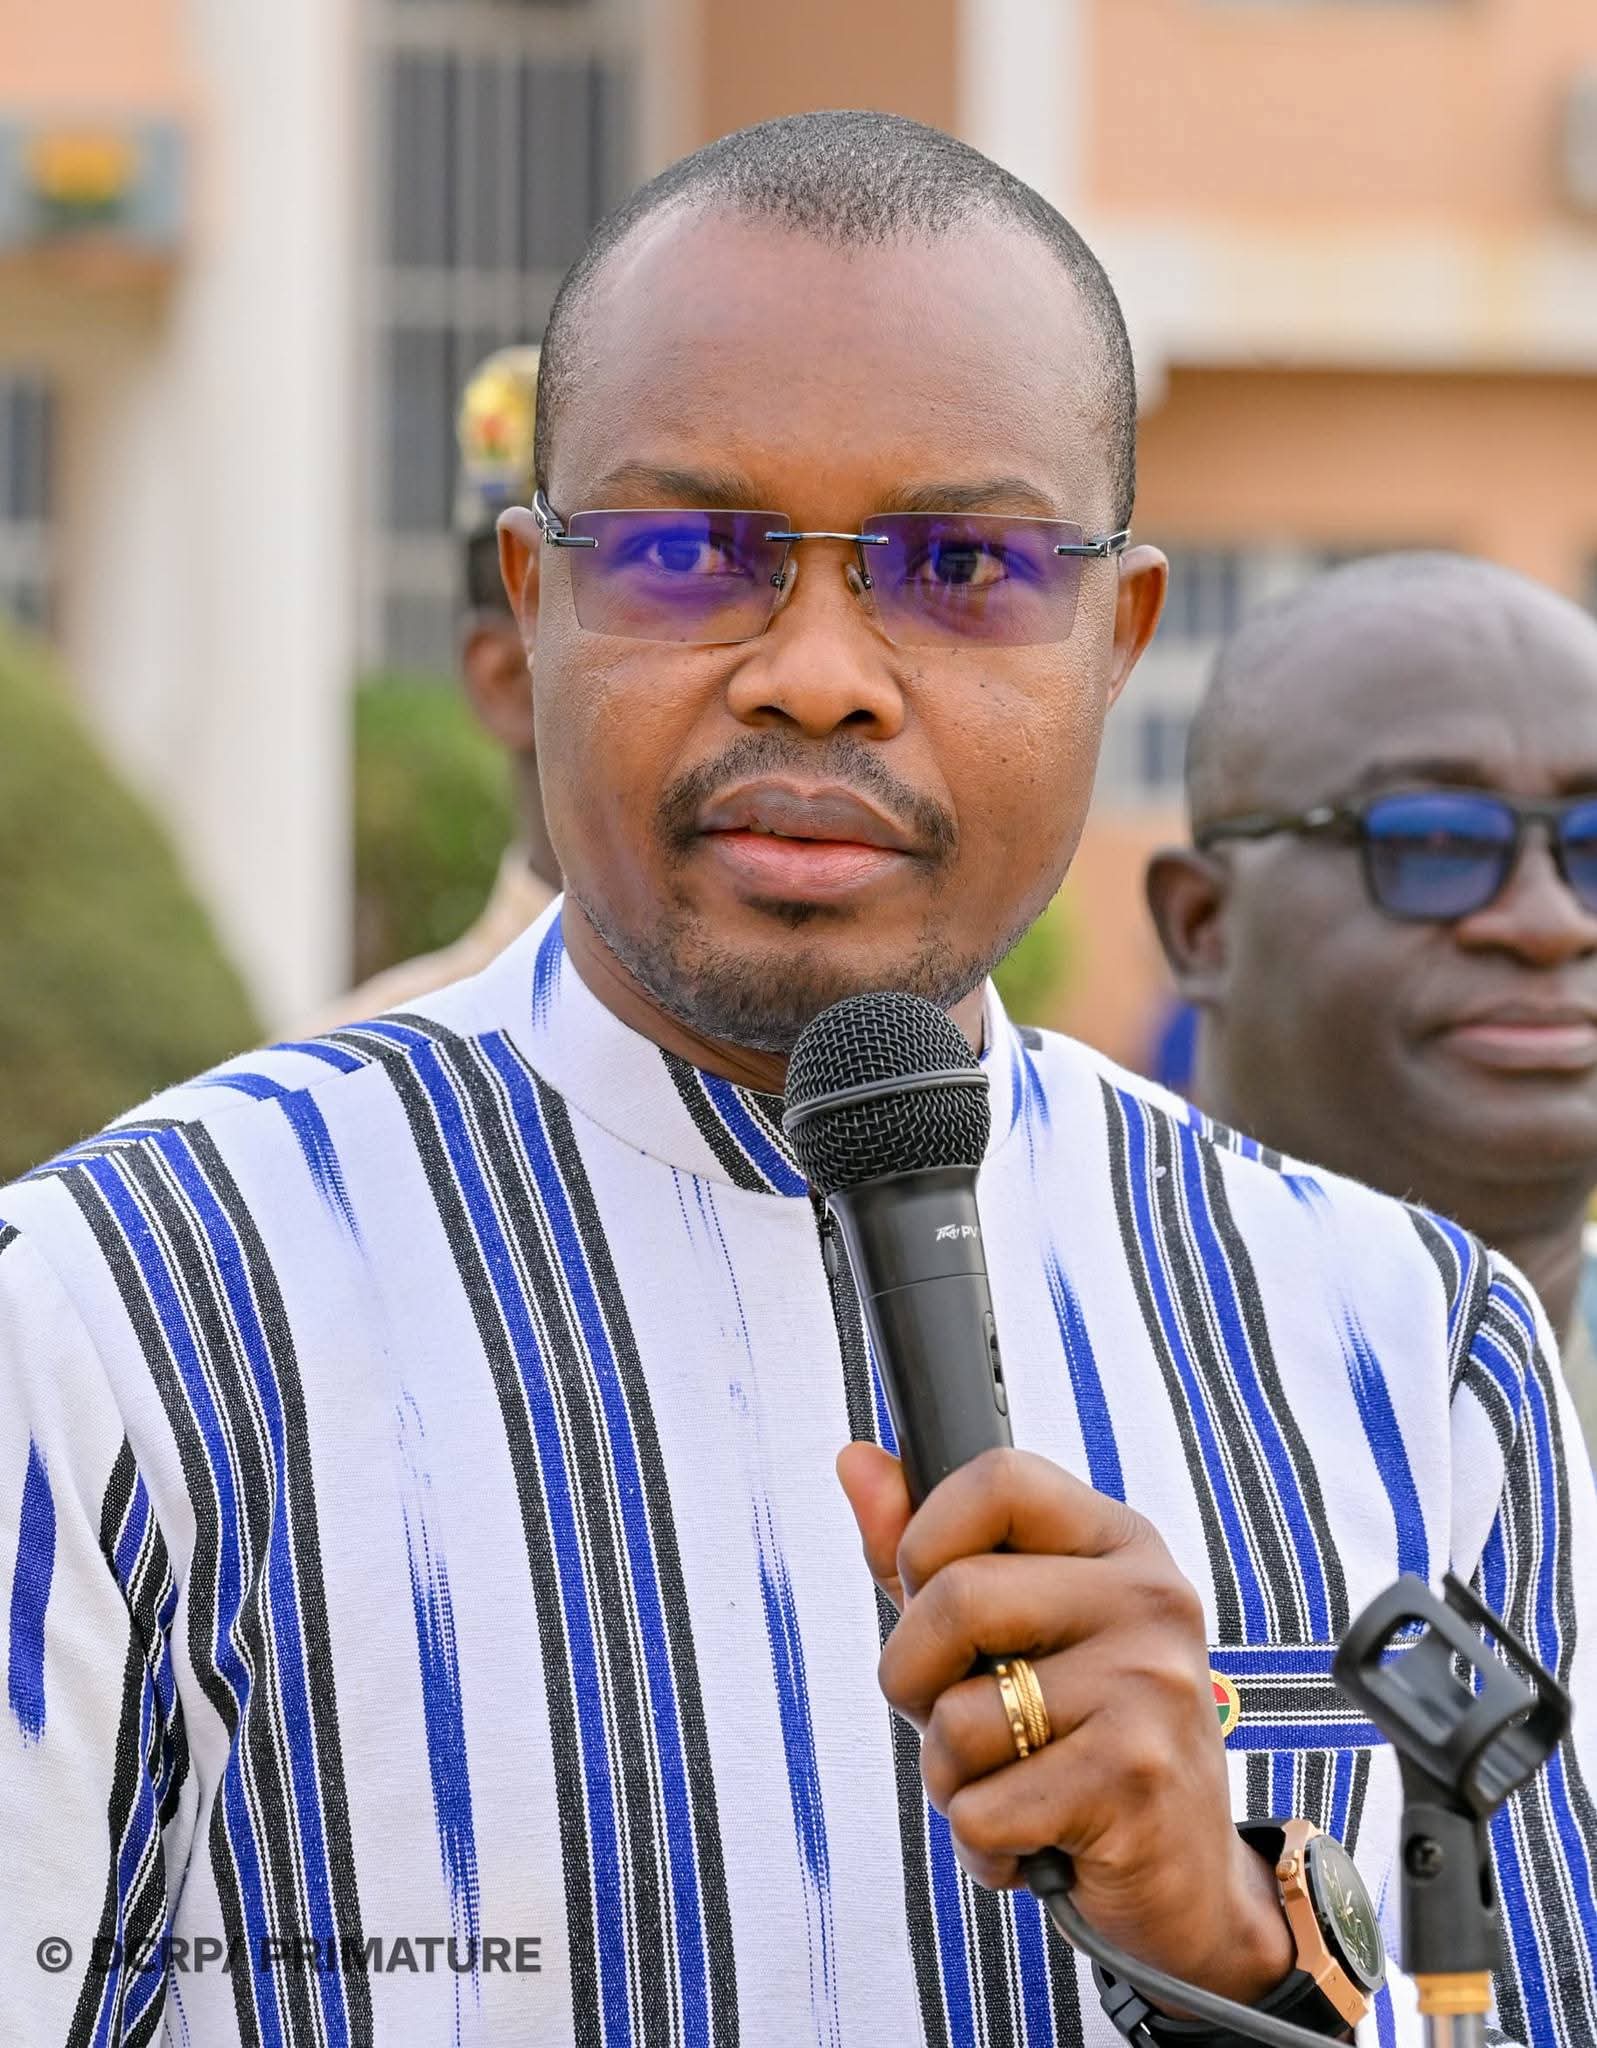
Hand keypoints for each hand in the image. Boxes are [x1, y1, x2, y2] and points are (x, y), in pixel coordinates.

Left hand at [836, 1442, 1294, 2007]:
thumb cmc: (1078, 1740)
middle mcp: (1149, 1598)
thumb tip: (853, 1459)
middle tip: (958, 1722)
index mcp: (1119, 1543)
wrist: (1186, 1882)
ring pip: (958, 1717)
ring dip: (949, 1778)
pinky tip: (1033, 1844)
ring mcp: (1151, 1686)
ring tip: (1009, 1786)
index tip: (931, 1602)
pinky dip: (981, 1844)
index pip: (997, 1477)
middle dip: (913, 1679)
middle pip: (955, 1596)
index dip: (927, 1540)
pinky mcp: (1136, 1779)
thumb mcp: (1013, 1630)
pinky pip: (982, 1810)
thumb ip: (930, 1548)